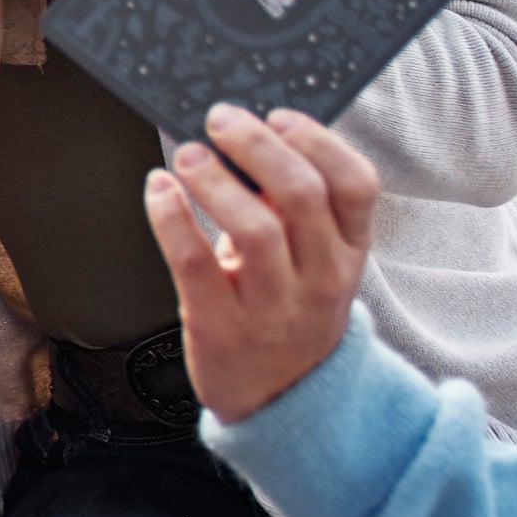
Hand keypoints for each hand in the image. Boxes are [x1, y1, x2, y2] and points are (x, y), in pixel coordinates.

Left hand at [143, 103, 384, 417]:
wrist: (280, 401)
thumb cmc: (289, 313)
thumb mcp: (313, 263)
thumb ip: (295, 208)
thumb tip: (253, 136)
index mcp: (350, 253)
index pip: (357, 186)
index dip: (319, 141)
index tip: (280, 116)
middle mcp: (320, 279)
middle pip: (302, 195)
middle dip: (257, 145)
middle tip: (220, 119)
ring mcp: (273, 307)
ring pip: (253, 230)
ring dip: (214, 180)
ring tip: (188, 155)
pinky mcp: (221, 327)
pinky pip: (194, 264)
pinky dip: (171, 218)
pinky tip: (159, 190)